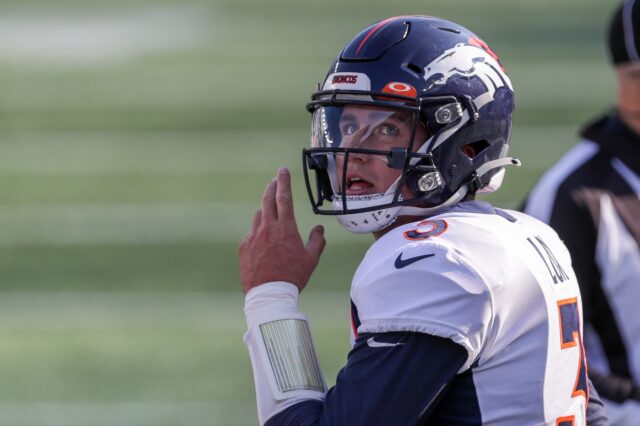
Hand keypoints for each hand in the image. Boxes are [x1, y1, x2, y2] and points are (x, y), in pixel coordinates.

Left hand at [238, 167, 325, 293]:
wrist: (269, 294)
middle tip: (274, 181)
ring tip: (272, 215)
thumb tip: (320, 229)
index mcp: (285, 228)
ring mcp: (253, 236)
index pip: (284, 198)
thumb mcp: (311, 259)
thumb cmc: (293, 277)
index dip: (283, 182)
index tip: (282, 170)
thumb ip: (317, 241)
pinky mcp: (244, 246)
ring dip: (266, 212)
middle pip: (267, 200)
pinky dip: (258, 232)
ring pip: (259, 216)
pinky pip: (251, 233)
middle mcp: (267, 228)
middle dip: (271, 187)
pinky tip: (263, 242)